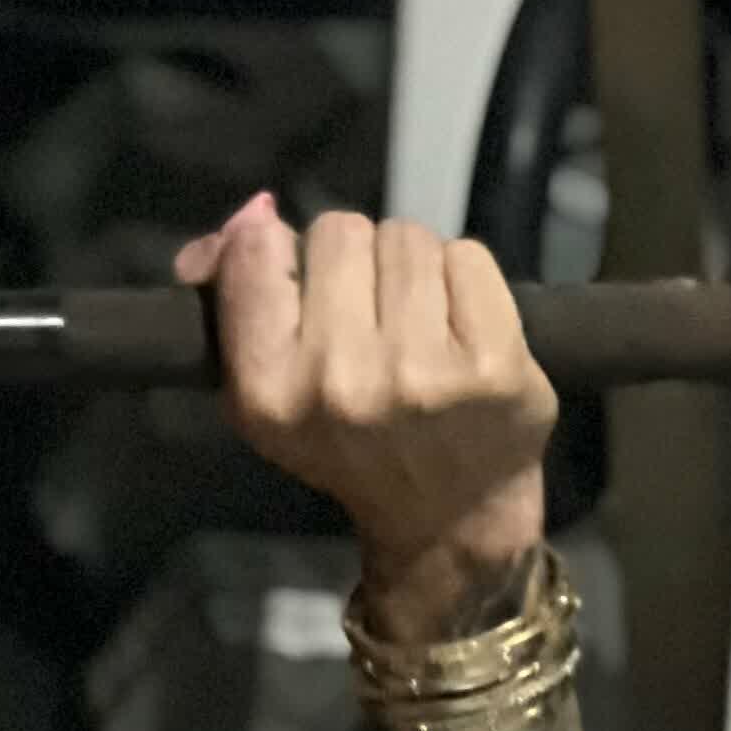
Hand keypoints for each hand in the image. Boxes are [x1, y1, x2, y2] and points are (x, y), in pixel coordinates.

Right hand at [175, 196, 553, 593]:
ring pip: (406, 237)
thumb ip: (234, 295)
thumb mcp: (260, 390)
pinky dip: (463, 278)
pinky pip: (468, 256)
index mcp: (267, 389)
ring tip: (415, 319)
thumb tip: (250, 213)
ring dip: (409, 265)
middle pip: (338, 232)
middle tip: (365, 308)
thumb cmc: (343, 444)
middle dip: (352, 257)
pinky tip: (458, 325)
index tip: (298, 275)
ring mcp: (423, 371)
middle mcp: (340, 379)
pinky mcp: (496, 363)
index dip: (279, 245)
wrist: (447, 517)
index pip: (257, 251)